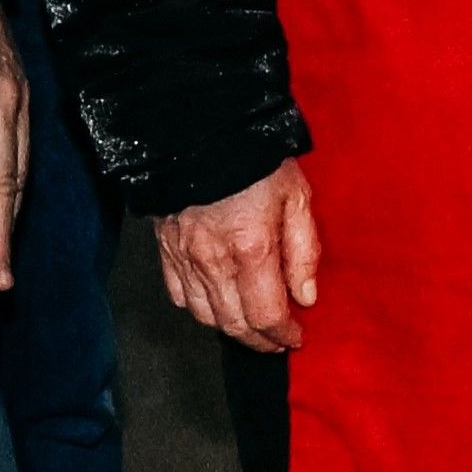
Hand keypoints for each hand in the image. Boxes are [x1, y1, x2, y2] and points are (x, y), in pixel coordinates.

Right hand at [159, 156, 321, 344]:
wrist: (201, 130)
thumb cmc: (256, 160)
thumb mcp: (297, 196)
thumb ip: (304, 251)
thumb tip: (306, 297)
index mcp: (252, 250)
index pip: (266, 316)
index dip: (283, 336)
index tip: (295, 338)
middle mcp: (214, 262)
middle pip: (235, 324)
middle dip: (259, 341)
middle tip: (276, 341)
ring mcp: (185, 258)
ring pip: (206, 316)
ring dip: (231, 329)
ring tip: (251, 328)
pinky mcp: (166, 249)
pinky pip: (179, 295)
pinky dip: (199, 309)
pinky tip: (216, 305)